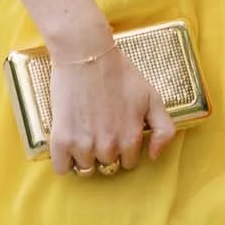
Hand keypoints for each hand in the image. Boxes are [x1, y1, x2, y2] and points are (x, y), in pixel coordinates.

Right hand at [49, 41, 176, 177]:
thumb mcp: (153, 97)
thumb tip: (153, 156)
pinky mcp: (61, 141)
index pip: (128, 162)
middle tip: (100, 128)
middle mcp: (108, 147)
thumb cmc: (120, 73)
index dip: (124, 148)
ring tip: (85, 131)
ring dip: (85, 156)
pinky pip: (62, 169)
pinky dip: (65, 160)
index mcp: (131, 138)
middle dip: (106, 152)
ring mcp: (83, 145)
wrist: (87, 54)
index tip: (117, 132)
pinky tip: (70, 141)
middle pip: (108, 167)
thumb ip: (164, 129)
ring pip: (86, 169)